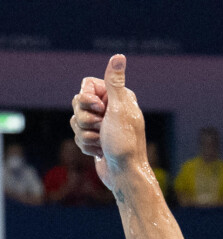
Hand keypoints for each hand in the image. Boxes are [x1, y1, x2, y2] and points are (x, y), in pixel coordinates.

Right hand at [71, 55, 146, 190]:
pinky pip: (78, 136)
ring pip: (75, 121)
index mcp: (119, 98)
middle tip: (102, 129)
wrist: (124, 175)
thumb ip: (114, 83)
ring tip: (102, 143)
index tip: (98, 109)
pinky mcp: (96, 139)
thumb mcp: (119, 110)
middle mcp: (111, 109)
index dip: (86, 98)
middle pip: (77, 103)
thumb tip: (119, 56)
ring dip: (86, 135)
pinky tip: (100, 152)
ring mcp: (103, 125)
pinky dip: (87, 145)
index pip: (87, 84)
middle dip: (85, 119)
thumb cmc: (124, 143)